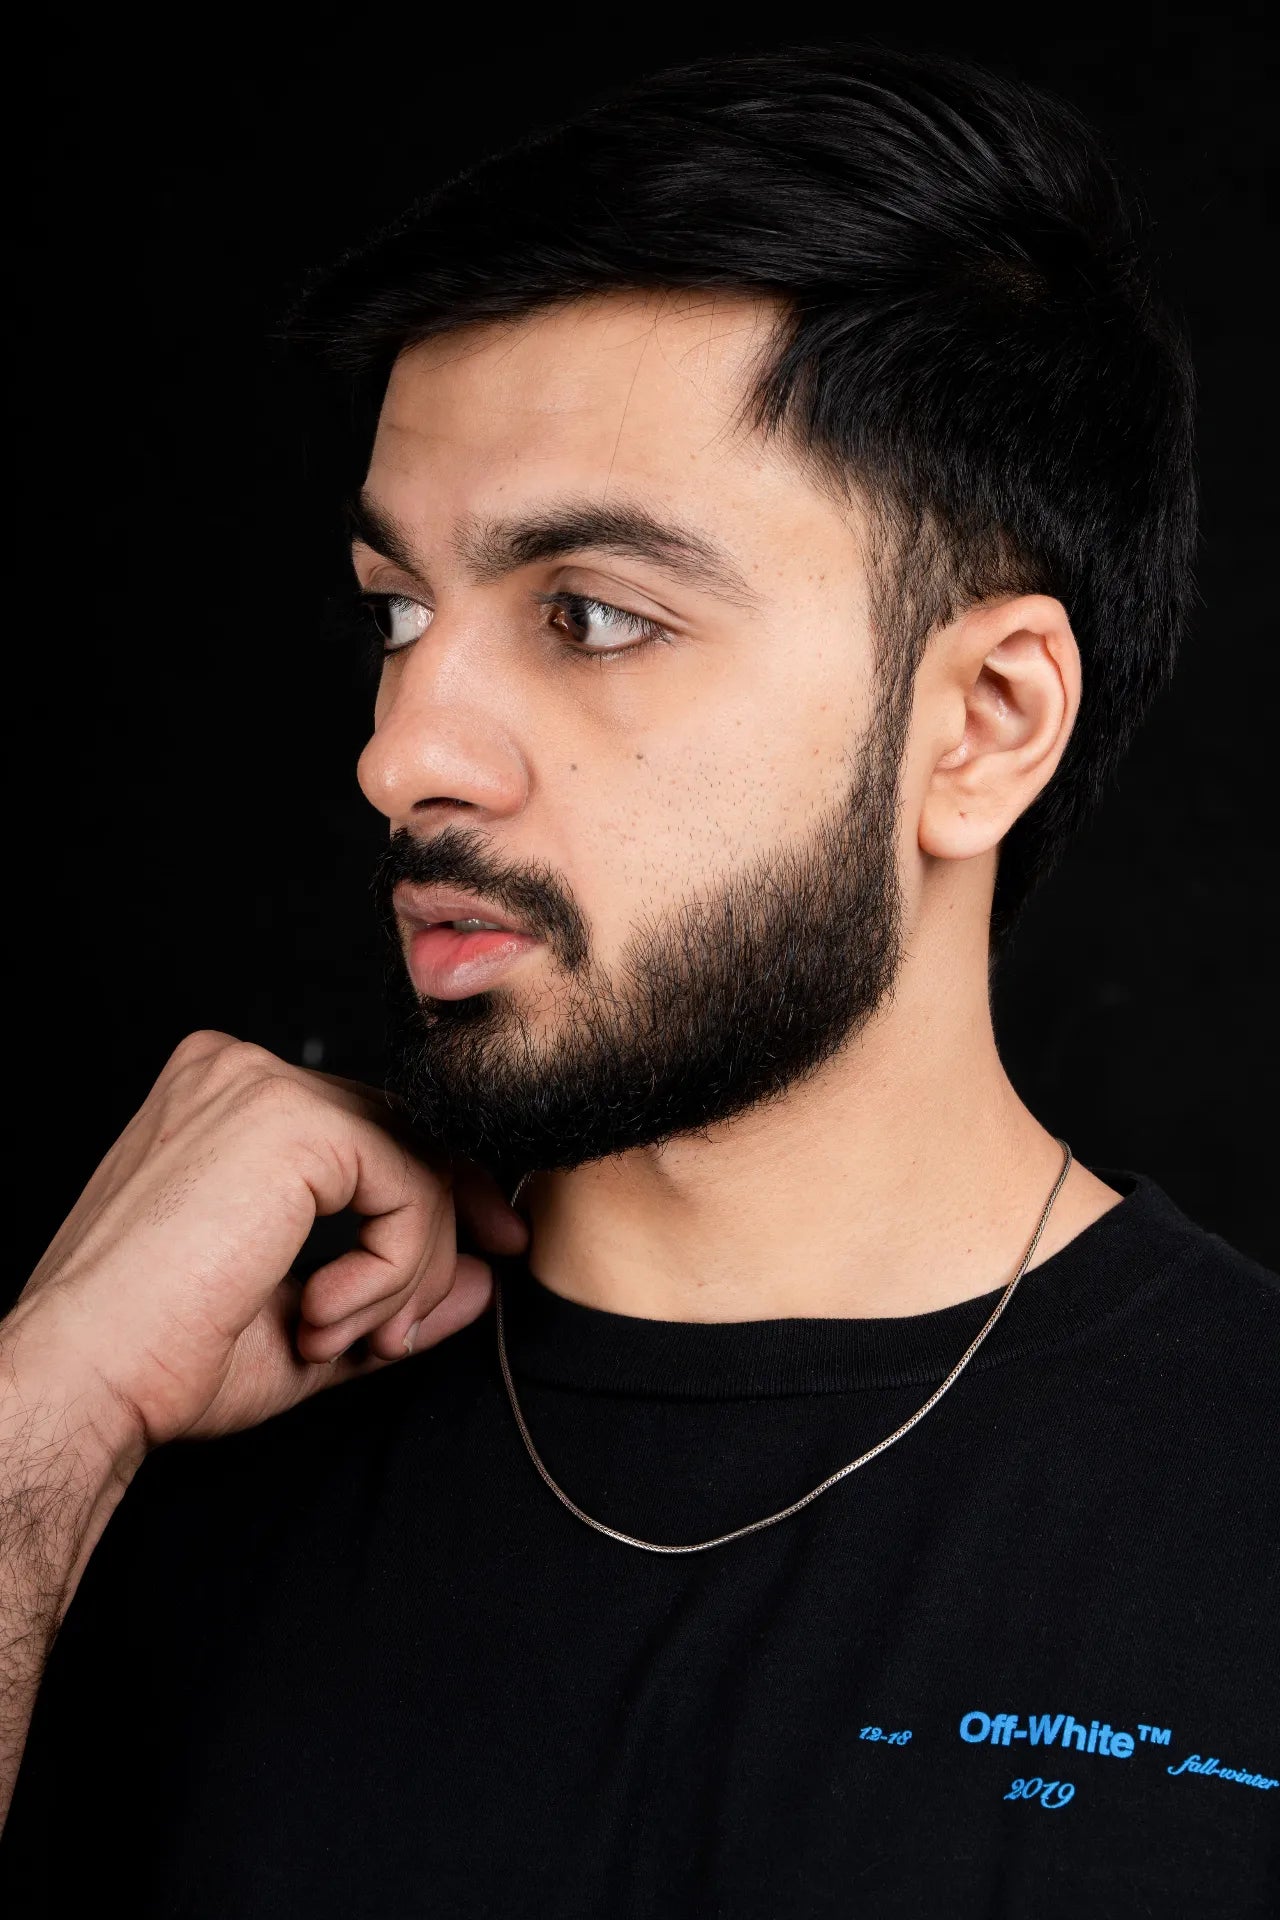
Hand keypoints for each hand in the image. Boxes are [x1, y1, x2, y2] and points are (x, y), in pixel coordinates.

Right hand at [4, 1030, 529, 1458]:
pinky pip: (409, 1188)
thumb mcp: (306, 1319)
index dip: (434, 1199)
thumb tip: (485, 1280)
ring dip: (404, 1273)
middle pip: (405, 1136)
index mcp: (227, 1101)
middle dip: (437, 1239)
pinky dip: (393, 1269)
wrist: (83, 1379)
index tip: (473, 1265)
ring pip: (416, 1164)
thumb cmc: (160, 1357)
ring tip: (332, 1334)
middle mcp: (242, 1073)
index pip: (371, 1128)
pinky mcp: (290, 1122)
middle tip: (401, 1331)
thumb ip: (396, 1290)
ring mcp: (263, 1085)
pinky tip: (319, 1315)